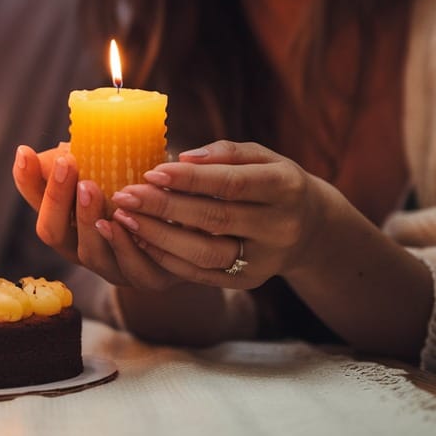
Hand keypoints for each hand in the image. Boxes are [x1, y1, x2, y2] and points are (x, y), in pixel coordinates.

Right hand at [12, 144, 180, 290]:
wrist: (190, 220)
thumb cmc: (143, 190)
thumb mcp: (111, 170)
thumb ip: (84, 160)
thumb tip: (51, 149)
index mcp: (68, 224)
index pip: (36, 203)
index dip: (27, 181)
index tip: (25, 152)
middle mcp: (83, 250)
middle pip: (54, 233)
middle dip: (56, 197)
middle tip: (68, 163)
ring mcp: (114, 268)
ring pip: (91, 254)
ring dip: (89, 220)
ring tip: (92, 187)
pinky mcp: (149, 277)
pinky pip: (134, 268)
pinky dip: (128, 243)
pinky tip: (127, 218)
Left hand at [107, 140, 342, 288]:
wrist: (309, 228)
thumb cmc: (272, 182)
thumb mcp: (262, 157)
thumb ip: (226, 153)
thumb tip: (183, 157)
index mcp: (285, 187)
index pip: (232, 184)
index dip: (189, 179)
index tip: (150, 171)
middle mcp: (279, 227)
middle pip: (215, 219)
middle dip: (164, 207)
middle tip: (125, 195)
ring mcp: (265, 260)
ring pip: (206, 253)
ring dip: (159, 236)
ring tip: (125, 218)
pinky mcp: (249, 282)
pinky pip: (201, 274)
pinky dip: (167, 257)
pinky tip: (141, 239)